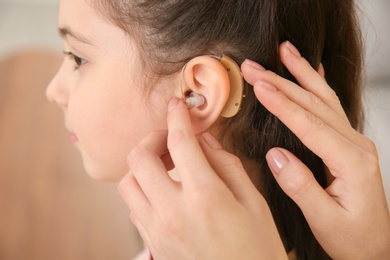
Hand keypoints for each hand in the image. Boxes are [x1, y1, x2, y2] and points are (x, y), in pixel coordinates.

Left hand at [118, 99, 286, 259]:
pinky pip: (134, 208)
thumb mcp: (254, 203)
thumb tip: (206, 140)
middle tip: (170, 137)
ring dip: (142, 165)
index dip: (177, 117)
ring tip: (165, 164)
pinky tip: (164, 190)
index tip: (178, 105)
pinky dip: (143, 189)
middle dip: (152, 138)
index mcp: (206, 197)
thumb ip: (228, 165)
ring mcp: (157, 231)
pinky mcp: (153, 245)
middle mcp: (173, 212)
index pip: (181, 142)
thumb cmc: (257, 251)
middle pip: (139, 159)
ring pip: (128, 184)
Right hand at [241, 41, 389, 258]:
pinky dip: (319, 85)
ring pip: (325, 99)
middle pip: (315, 104)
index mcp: (351, 162)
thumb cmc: (352, 237)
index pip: (310, 125)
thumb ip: (300, 186)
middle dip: (282, 82)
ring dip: (301, 74)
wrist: (374, 246)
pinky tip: (311, 70)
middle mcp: (356, 145)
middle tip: (254, 67)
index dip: (282, 104)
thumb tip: (275, 156)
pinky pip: (332, 107)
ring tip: (285, 52)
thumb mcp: (325, 220)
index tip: (259, 85)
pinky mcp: (347, 143)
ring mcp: (353, 141)